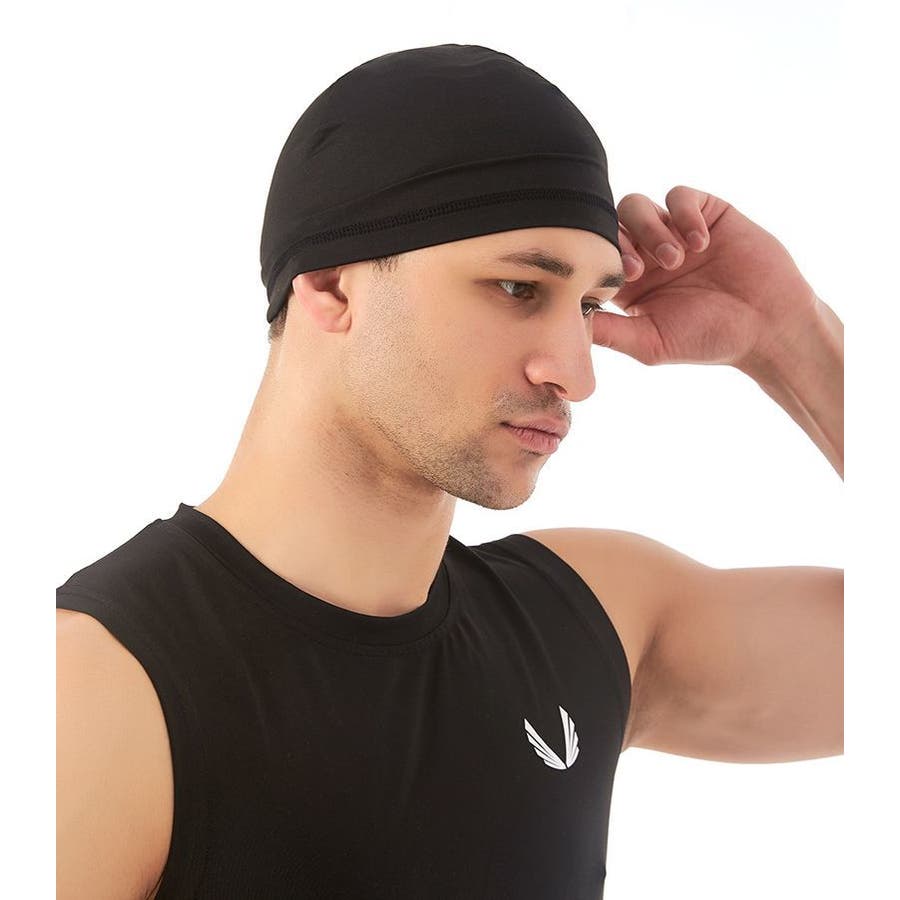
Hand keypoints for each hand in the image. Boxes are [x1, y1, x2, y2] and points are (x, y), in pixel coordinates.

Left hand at [593, 185, 819, 369]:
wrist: (768, 325)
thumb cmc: (708, 340)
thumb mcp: (650, 343)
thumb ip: (608, 331)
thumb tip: (566, 325)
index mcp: (628, 284)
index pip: (594, 258)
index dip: (596, 263)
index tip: (616, 282)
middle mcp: (646, 254)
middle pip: (609, 226)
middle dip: (620, 243)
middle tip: (639, 270)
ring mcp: (674, 231)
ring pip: (636, 206)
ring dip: (651, 230)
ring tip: (675, 259)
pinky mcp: (706, 213)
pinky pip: (680, 195)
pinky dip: (684, 215)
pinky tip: (700, 244)